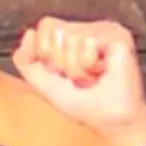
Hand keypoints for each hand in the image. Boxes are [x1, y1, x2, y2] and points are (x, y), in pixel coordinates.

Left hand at [12, 17, 145, 145]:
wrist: (108, 120)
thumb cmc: (81, 102)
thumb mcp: (42, 82)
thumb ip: (26, 60)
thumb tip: (30, 33)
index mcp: (72, 34)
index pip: (46, 25)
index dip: (44, 51)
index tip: (60, 73)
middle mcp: (90, 28)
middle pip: (55, 30)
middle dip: (59, 62)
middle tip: (78, 77)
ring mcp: (106, 30)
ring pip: (71, 37)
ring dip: (75, 68)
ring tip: (90, 78)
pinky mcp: (119, 36)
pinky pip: (88, 42)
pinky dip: (88, 64)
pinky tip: (102, 73)